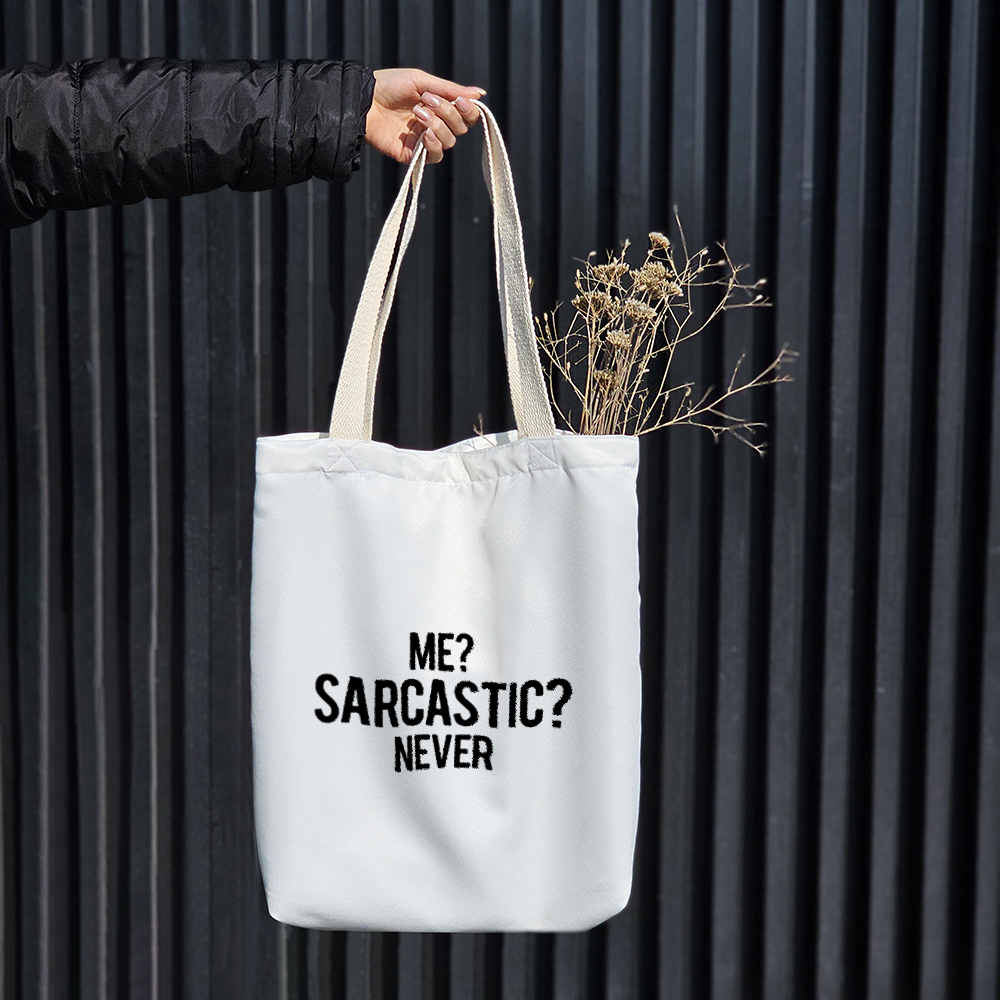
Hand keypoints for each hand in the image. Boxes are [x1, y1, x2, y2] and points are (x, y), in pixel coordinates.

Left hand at [365, 68, 483, 164]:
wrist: (364, 100)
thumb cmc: (390, 85)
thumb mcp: (422, 81)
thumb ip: (451, 90)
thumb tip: (481, 94)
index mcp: (440, 106)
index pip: (466, 115)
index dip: (469, 110)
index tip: (460, 101)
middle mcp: (435, 124)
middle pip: (460, 128)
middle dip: (448, 113)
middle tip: (428, 100)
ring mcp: (424, 140)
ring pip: (449, 141)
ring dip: (437, 125)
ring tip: (417, 113)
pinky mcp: (413, 154)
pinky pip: (435, 156)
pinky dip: (434, 145)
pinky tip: (424, 134)